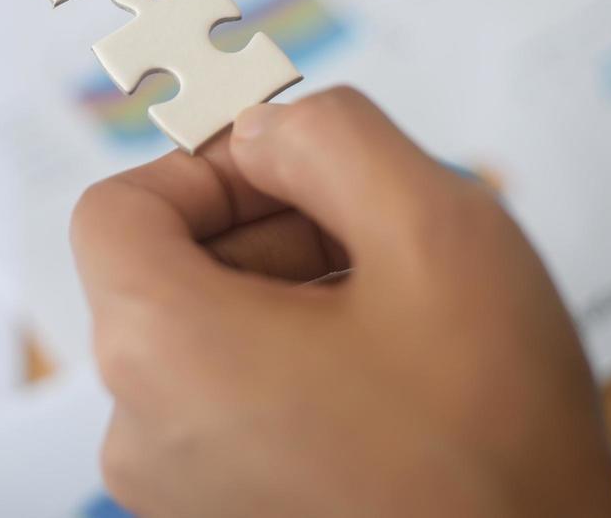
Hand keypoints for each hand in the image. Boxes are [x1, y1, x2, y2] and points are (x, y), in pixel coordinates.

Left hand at [71, 89, 610, 517]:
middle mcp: (140, 437)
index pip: (116, 211)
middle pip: (162, 274)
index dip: (204, 167)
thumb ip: (330, 137)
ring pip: (202, 342)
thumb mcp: (436, 231)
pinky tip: (386, 383)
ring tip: (397, 316)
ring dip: (288, 298)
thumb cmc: (495, 445)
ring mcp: (176, 498)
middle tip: (376, 239)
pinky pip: (223, 411)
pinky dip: (287, 368)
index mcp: (160, 354)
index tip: (296, 173)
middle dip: (265, 229)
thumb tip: (261, 130)